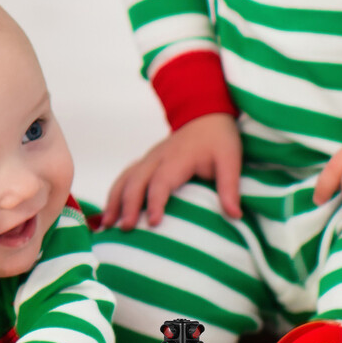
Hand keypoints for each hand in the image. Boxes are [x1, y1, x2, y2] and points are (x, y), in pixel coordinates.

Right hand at [101, 112, 241, 228]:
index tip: (153, 222)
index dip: (156, 201)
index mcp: (178, 157)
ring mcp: (148, 159)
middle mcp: (157, 157)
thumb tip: (234, 215)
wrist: (205, 114)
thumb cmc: (219, 139)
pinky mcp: (144, 163)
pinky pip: (124, 178)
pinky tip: (109, 215)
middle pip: (136, 181)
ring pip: (125, 179)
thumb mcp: (230, 159)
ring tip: (106, 225)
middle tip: (126, 229)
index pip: (162, 181)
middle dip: (128, 205)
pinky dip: (114, 195)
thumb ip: (230, 187)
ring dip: (114, 202)